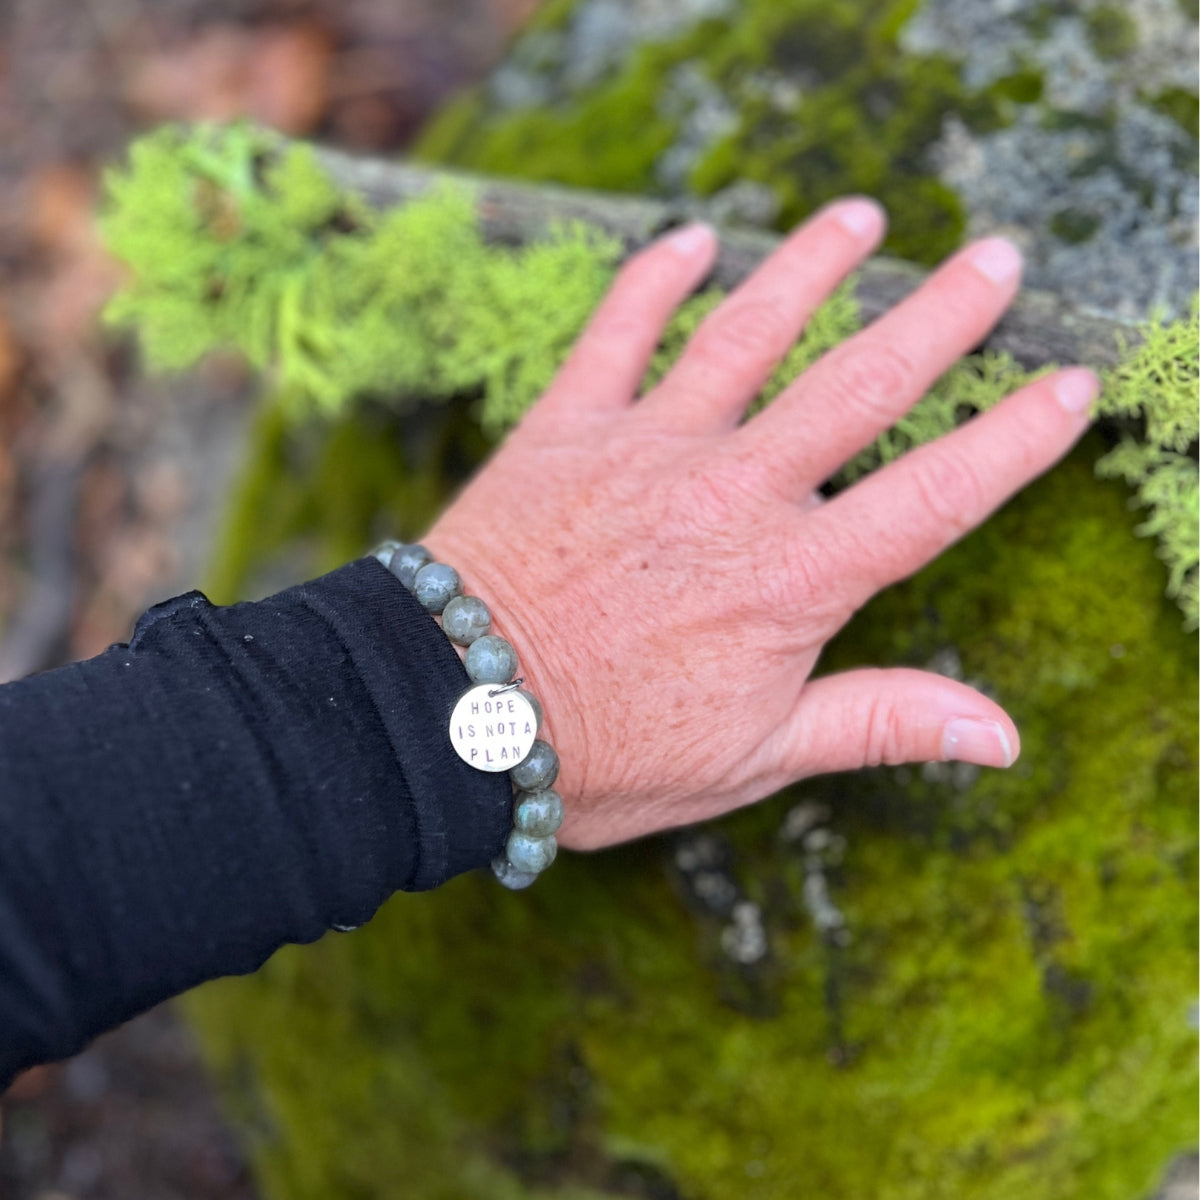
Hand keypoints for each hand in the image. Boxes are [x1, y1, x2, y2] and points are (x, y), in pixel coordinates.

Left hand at [425, 199, 1096, 851]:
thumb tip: (1002, 736)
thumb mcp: (756, 757)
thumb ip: (879, 724)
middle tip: (995, 262)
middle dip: (940, 318)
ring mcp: (648, 449)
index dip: (1012, 442)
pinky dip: (653, 278)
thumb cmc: (605, 752)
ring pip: (748, 333)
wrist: (453, 718)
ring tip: (863, 219)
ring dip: (810, 268)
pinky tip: (690, 238)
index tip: (1070, 386)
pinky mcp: (566, 428)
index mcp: (789, 581)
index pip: (934, 497)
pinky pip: (616, 331)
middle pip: (861, 387)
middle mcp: (731, 495)